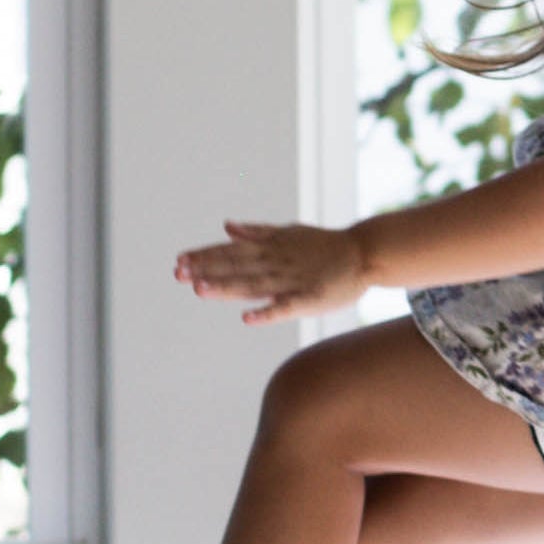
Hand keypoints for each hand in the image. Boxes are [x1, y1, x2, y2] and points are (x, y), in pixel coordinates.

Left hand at [175, 219, 376, 325]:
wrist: (364, 253)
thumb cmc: (324, 245)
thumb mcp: (289, 232)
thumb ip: (257, 231)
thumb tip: (227, 226)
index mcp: (270, 248)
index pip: (231, 252)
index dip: (205, 256)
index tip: (179, 262)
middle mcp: (276, 262)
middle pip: (236, 266)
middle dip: (207, 269)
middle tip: (178, 274)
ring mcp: (291, 280)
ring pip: (254, 284)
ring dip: (227, 287)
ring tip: (200, 290)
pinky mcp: (309, 298)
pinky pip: (286, 307)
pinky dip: (268, 312)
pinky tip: (248, 318)